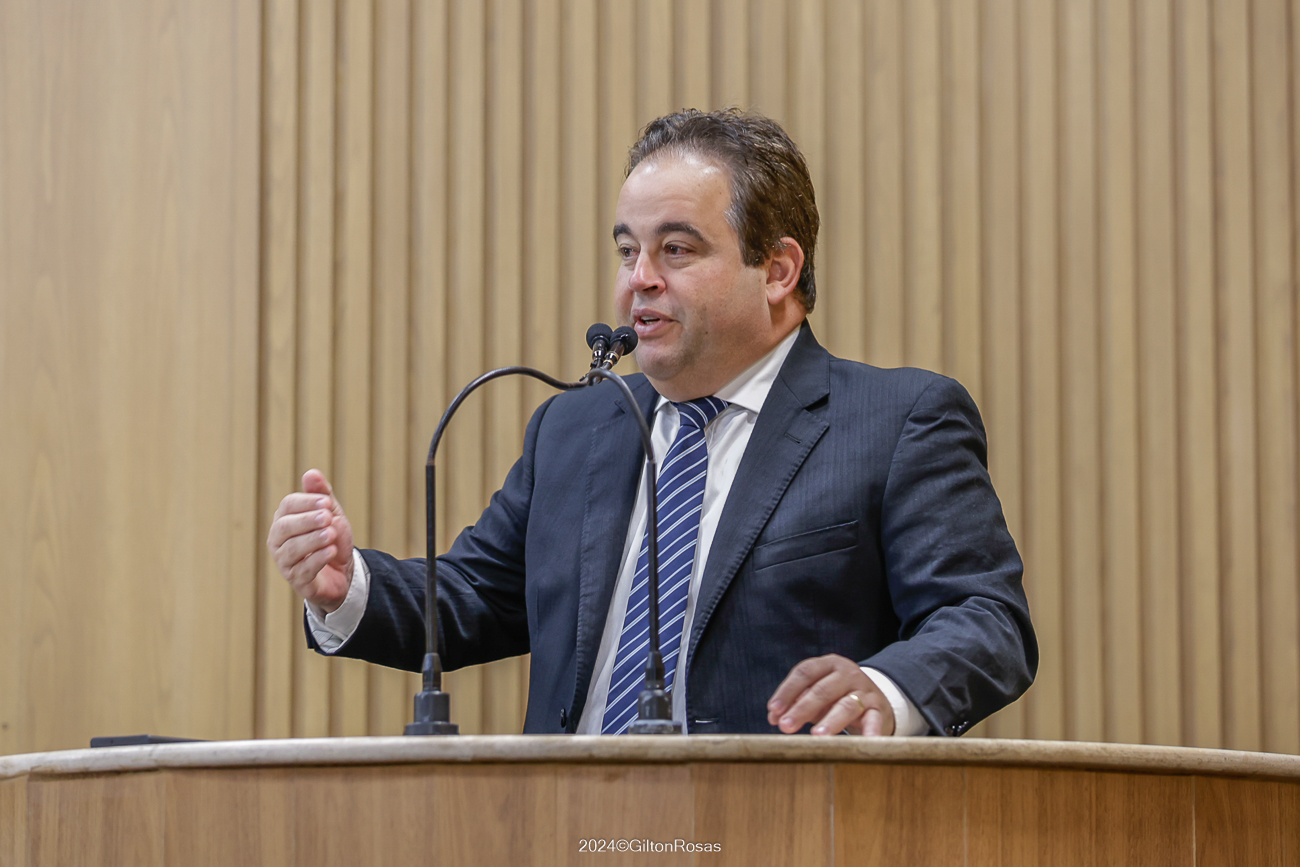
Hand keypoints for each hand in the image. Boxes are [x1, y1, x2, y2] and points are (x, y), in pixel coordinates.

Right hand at [267, 469, 354, 612]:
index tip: (327, 502)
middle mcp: (279, 541)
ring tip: (331, 533)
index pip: (287, 506)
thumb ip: (321, 495)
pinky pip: (303, 570)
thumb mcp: (330, 514)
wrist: (344, 570)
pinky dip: (317, 559)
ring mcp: (285, 562)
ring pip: (292, 549)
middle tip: (328, 516)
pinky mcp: (297, 581)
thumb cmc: (331, 538)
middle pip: (284, 527)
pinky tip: (331, 551)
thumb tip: (311, 472)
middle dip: (306, 520)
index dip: (306, 502)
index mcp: (285, 520)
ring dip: (313, 539)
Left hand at [766, 654, 895, 735]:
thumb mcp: (816, 695)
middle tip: (786, 726)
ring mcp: (864, 690)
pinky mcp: (878, 708)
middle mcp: (847, 674)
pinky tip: (865, 740)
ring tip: (817, 735)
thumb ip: (795, 702)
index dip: (787, 691)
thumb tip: (774, 717)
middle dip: (801, 709)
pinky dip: (871, 730)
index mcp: (828, 664)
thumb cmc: (836, 697)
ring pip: (846, 706)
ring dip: (830, 721)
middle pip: (822, 690)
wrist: (874, 698)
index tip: (773, 710)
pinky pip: (874, 719)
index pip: (804, 672)